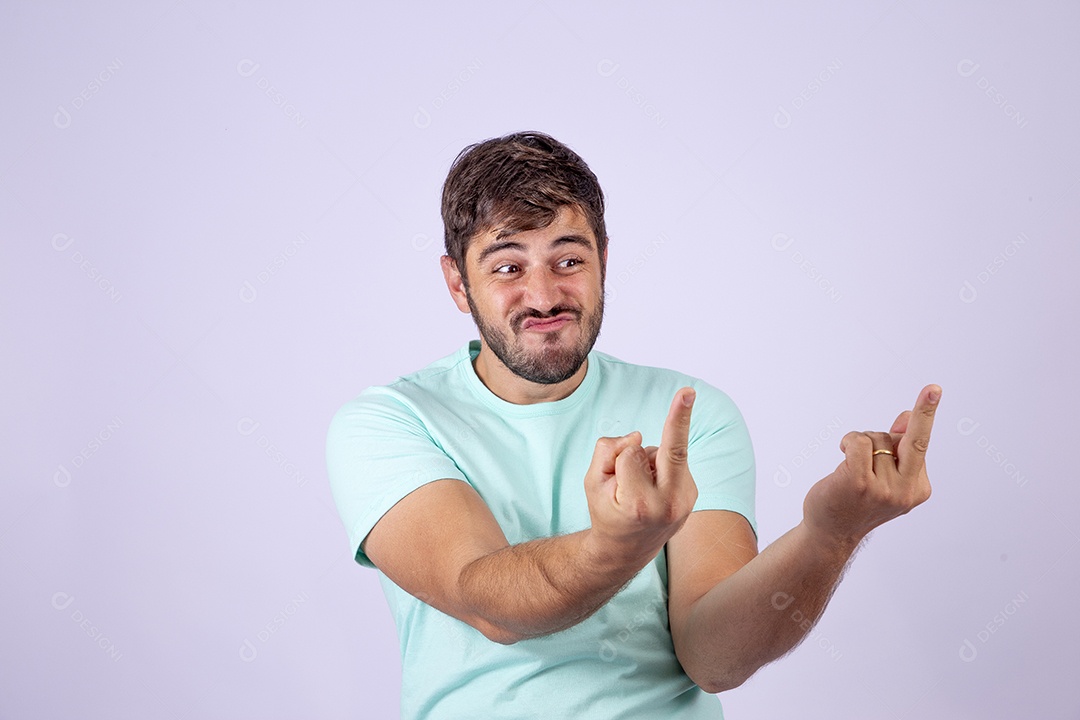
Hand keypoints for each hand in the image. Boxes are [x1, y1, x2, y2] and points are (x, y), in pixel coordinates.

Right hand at [584, 387, 699, 562]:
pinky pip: (671, 461)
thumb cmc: (606, 512)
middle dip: (679, 418)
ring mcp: (685, 500)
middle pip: (667, 449)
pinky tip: (651, 488)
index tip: (686, 394)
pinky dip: (657, 466)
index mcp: (641, 504)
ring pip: (663, 453)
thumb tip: (639, 435)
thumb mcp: (593, 482)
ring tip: (636, 491)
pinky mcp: (691, 493)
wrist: (625, 550)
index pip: (631, 454)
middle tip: (688, 390)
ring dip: (647, 461)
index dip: (617, 456)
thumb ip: (608, 452)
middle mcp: (669, 504)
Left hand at [802, 384, 940, 546]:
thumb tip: (908, 417)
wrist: (831, 532)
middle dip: (926, 412)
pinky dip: (849, 441)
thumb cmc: (857, 499)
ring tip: (852, 465)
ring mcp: (884, 489)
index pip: (920, 445)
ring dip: (860, 442)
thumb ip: (898, 448)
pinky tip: (842, 453)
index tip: (934, 389)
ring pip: (876, 438)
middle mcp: (906, 490)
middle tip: (933, 388)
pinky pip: (858, 443)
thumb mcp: (884, 475)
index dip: (924, 415)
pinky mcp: (860, 483)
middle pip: (915, 440)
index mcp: (919, 488)